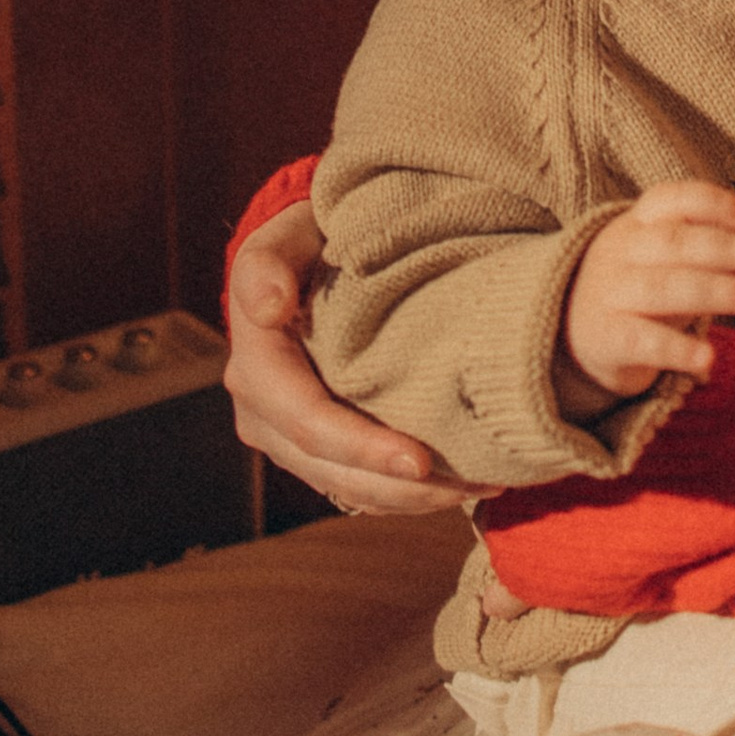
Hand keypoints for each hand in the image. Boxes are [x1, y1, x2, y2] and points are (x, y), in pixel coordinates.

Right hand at [224, 204, 497, 514]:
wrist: (304, 262)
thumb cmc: (306, 241)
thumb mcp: (285, 235)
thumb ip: (268, 263)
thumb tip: (269, 308)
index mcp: (255, 364)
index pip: (307, 420)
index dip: (361, 447)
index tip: (421, 459)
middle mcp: (260, 412)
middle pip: (330, 469)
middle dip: (400, 488)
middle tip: (473, 484)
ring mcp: (283, 438)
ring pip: (345, 489)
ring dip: (410, 500)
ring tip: (480, 487)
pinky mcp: (310, 451)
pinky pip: (353, 489)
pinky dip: (402, 496)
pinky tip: (456, 486)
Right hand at [563, 181, 734, 398]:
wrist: (566, 325)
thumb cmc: (637, 283)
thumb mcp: (659, 254)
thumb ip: (703, 245)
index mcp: (637, 223)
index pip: (671, 200)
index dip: (711, 203)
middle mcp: (622, 251)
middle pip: (676, 243)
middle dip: (728, 247)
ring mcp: (611, 294)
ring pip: (664, 288)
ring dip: (714, 290)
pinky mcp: (605, 338)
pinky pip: (643, 341)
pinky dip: (677, 349)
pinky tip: (708, 358)